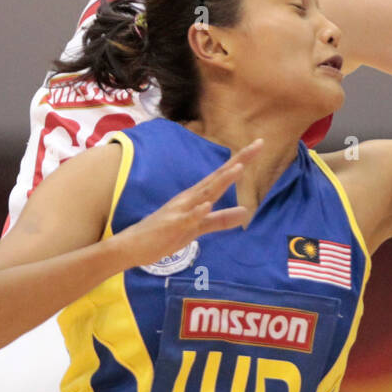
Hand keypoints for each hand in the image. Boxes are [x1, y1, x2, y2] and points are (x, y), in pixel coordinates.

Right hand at [120, 139, 263, 267]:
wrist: (132, 246)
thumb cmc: (165, 234)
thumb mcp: (198, 228)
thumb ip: (220, 220)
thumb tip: (245, 212)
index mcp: (197, 197)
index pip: (223, 176)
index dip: (242, 161)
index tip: (259, 145)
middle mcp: (190, 198)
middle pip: (218, 177)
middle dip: (239, 161)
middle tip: (258, 144)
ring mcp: (181, 210)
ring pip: (204, 194)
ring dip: (221, 181)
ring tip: (238, 167)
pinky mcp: (172, 226)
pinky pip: (187, 218)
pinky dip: (197, 212)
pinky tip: (206, 205)